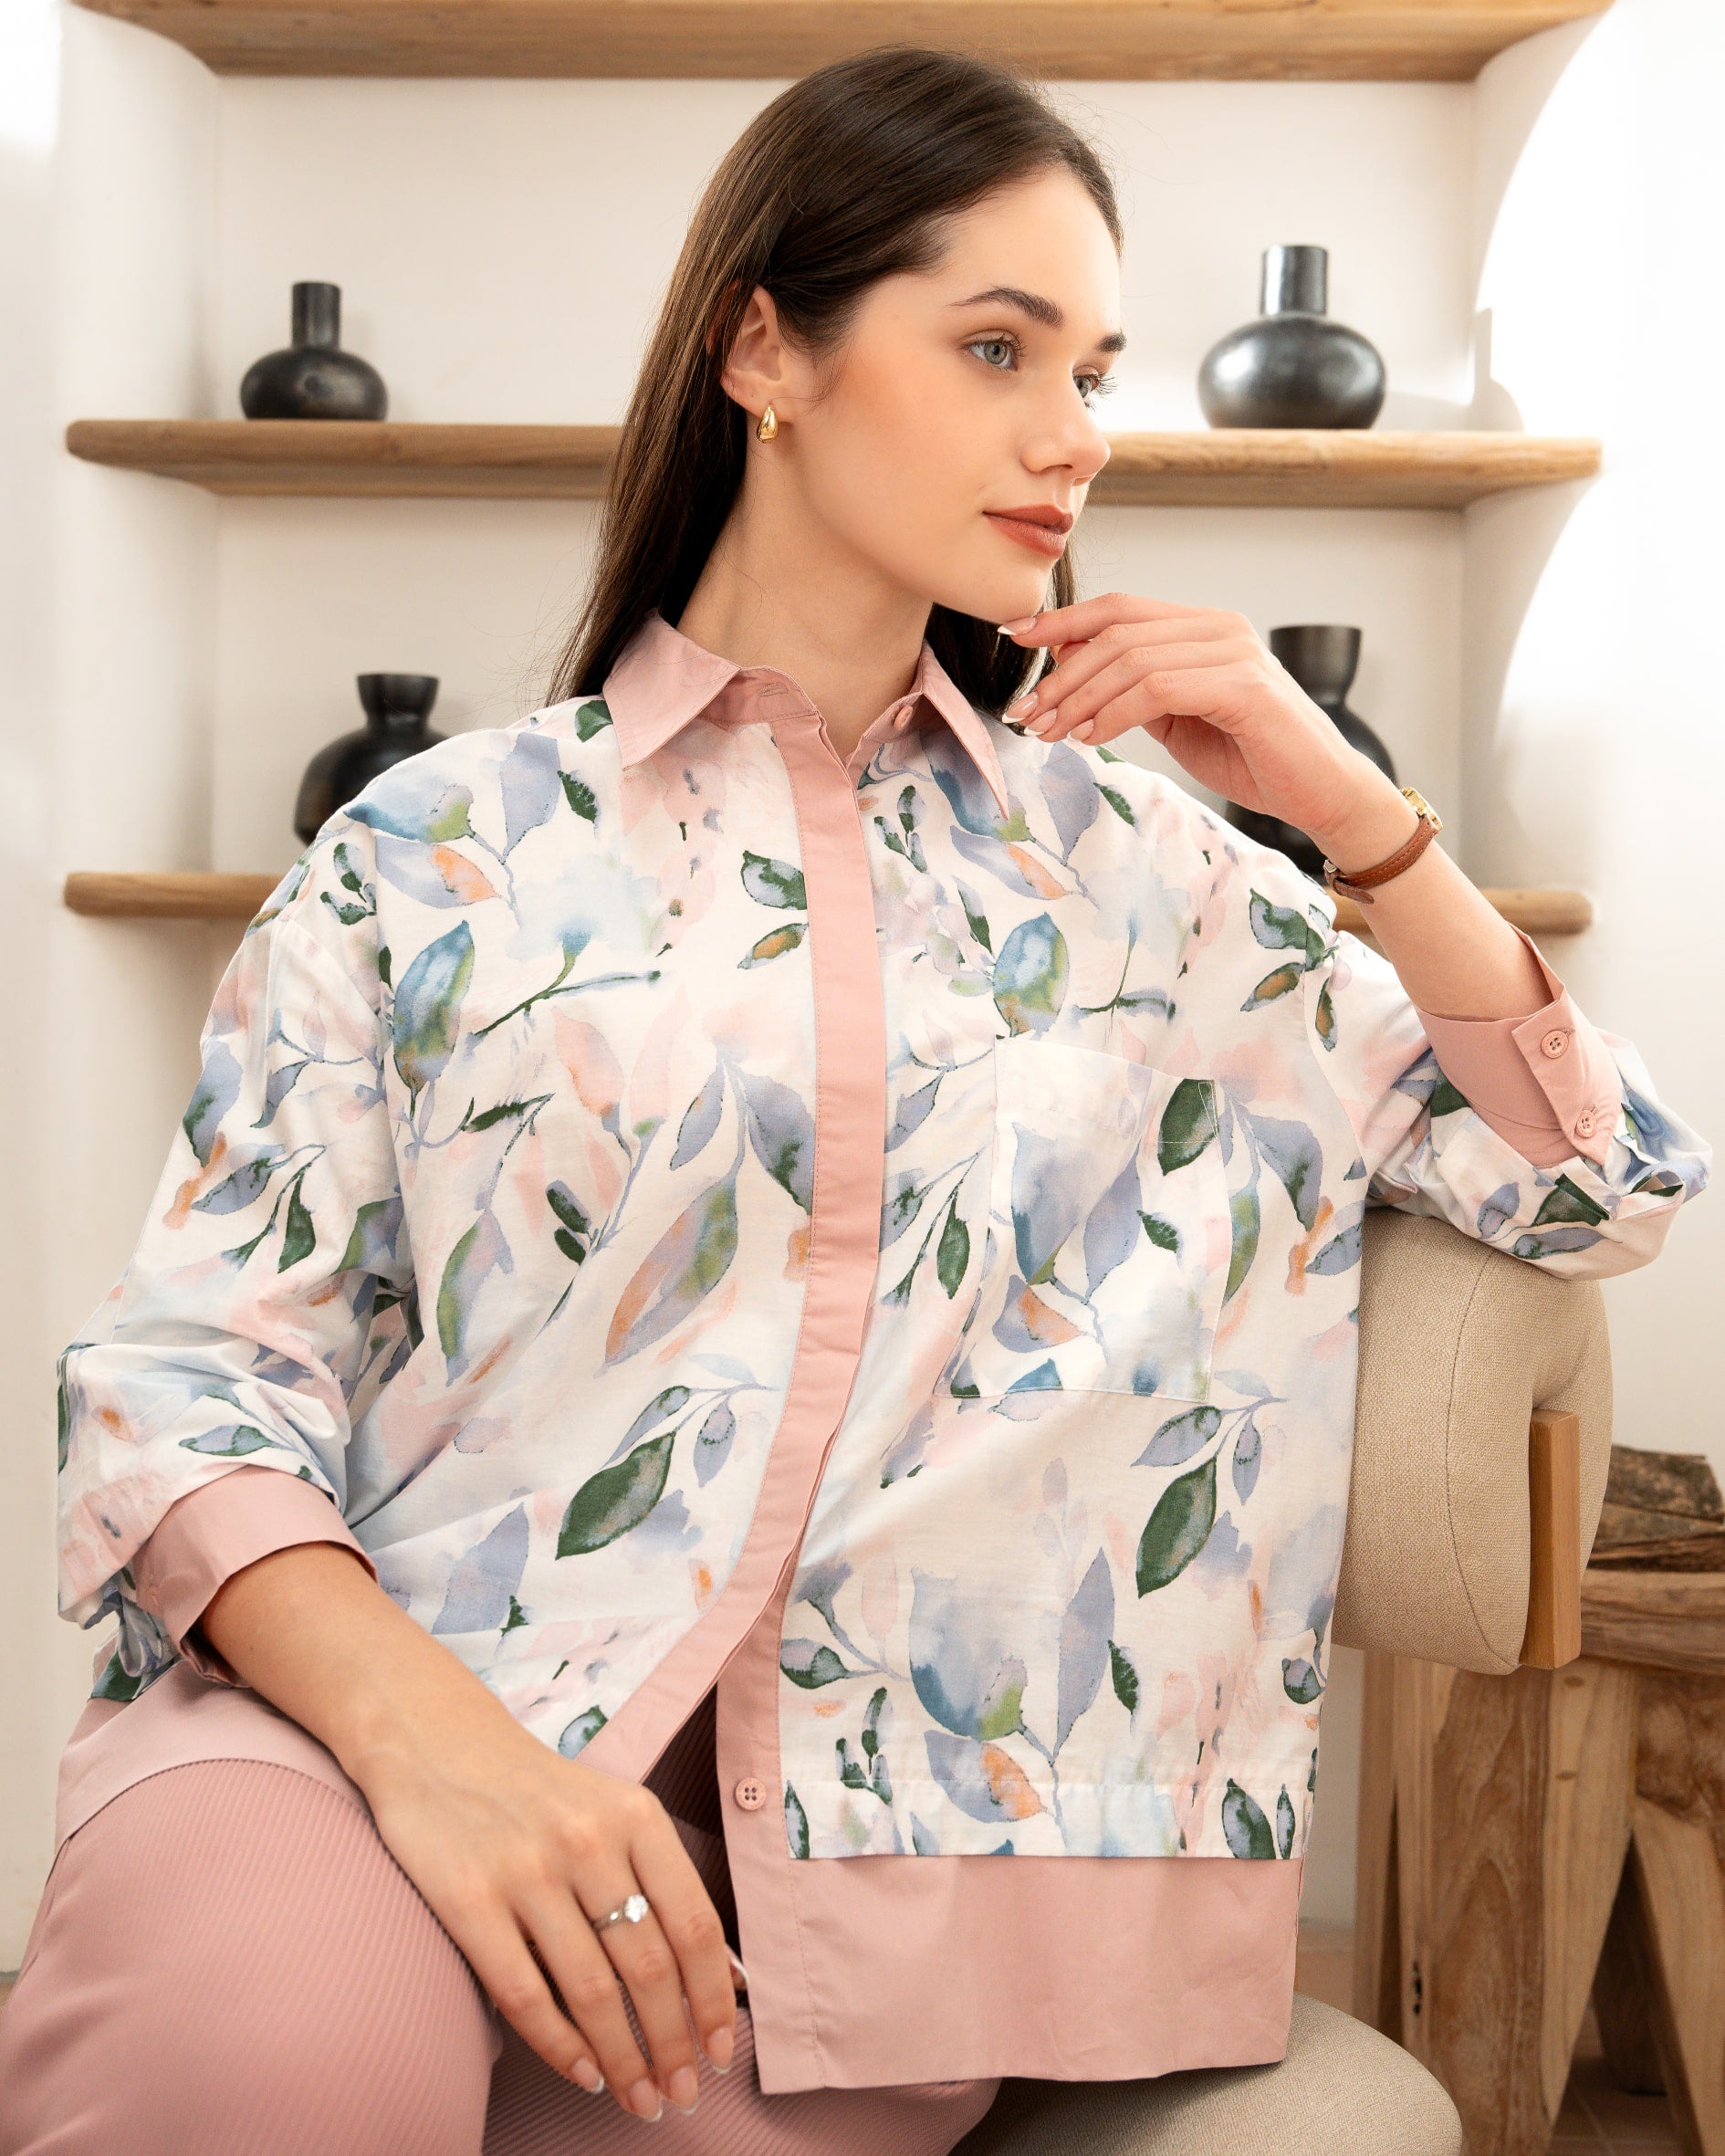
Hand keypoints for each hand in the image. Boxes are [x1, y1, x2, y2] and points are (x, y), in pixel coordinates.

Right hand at [353, 1691, 741, 2122]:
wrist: (436, 1742)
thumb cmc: (539, 1793)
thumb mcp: (614, 1811)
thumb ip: (661, 1882)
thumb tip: (725, 1974)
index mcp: (636, 1816)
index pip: (694, 1923)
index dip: (715, 1997)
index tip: (723, 2049)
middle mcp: (588, 1840)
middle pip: (650, 1967)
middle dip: (673, 2045)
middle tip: (682, 2095)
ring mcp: (527, 1870)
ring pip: (594, 1991)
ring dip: (624, 2061)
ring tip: (640, 2100)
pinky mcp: (469, 1900)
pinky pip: (525, 1994)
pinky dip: (561, 2047)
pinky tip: (584, 2074)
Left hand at [1000, 592, 1405, 862]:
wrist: (1322, 793)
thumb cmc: (1255, 759)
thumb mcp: (1180, 720)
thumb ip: (1137, 693)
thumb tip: (1074, 676)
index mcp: (1204, 627)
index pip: (1120, 608)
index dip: (1063, 621)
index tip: (1016, 640)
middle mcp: (1220, 628)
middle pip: (1118, 629)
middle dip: (1061, 672)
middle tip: (1027, 713)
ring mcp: (1234, 652)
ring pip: (1131, 658)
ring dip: (1079, 697)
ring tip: (1050, 731)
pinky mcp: (1243, 686)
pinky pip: (1158, 687)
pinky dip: (1114, 712)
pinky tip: (1091, 737)